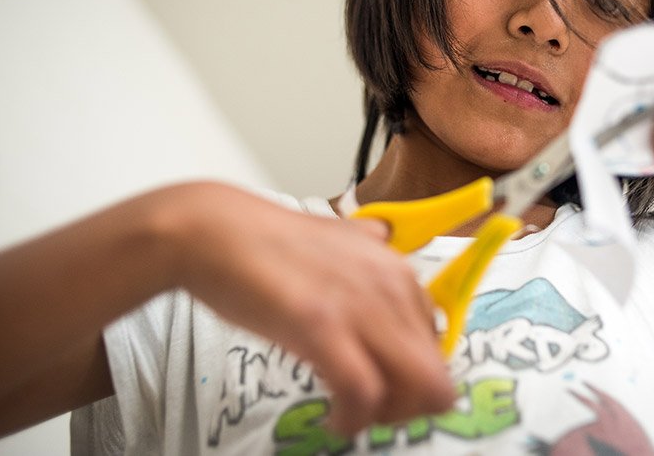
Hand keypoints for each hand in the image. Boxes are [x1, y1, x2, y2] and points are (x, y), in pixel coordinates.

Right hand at [155, 182, 454, 434]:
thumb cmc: (267, 242)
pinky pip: (363, 394)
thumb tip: (383, 239)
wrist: (215, 232)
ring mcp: (360, 307)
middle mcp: (390, 287)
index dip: (416, 377)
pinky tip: (336, 420)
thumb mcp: (337, 237)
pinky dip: (354, 420)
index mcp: (397, 270)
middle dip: (410, 407)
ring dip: (387, 417)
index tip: (390, 388)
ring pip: (417, 389)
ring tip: (354, 413)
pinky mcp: (322, 328)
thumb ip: (367, 244)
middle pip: (437, 375)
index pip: (438, 344)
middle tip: (375, 410)